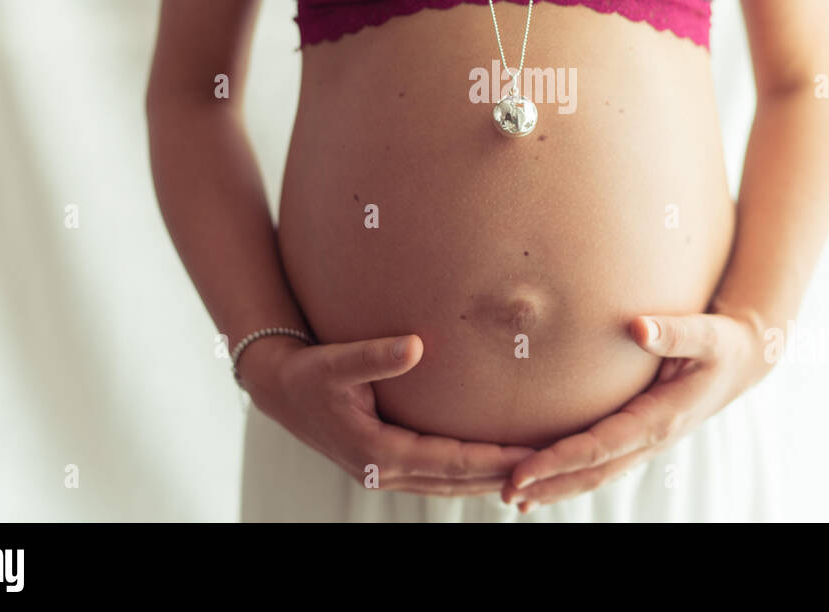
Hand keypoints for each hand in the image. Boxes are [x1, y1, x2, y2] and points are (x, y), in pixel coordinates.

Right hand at [240, 333, 534, 495]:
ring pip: (448, 483)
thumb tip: (415, 345)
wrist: (279, 389)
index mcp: (377, 451)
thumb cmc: (309, 372)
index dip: (491, 459)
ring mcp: (384, 472)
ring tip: (532, 467)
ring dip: (488, 478)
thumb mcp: (336, 361)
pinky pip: (437, 475)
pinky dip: (467, 474)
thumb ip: (374, 355)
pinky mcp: (386, 464)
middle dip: (502, 473)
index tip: (529, 453)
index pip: (449, 461)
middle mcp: (383, 470)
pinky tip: (493, 464)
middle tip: (549, 464)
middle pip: (456, 480)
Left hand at [501, 312, 765, 510]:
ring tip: (514, 497)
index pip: (599, 448)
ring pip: (596, 474)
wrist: (743, 361)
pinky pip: (602, 463)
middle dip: (549, 484)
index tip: (521, 470)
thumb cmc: (721, 344)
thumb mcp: (705, 334)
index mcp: (661, 419)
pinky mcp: (640, 437)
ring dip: (555, 487)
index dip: (558, 460)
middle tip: (505, 492)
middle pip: (592, 472)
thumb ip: (673, 332)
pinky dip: (571, 476)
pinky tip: (544, 481)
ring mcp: (645, 443)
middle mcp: (651, 440)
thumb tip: (637, 327)